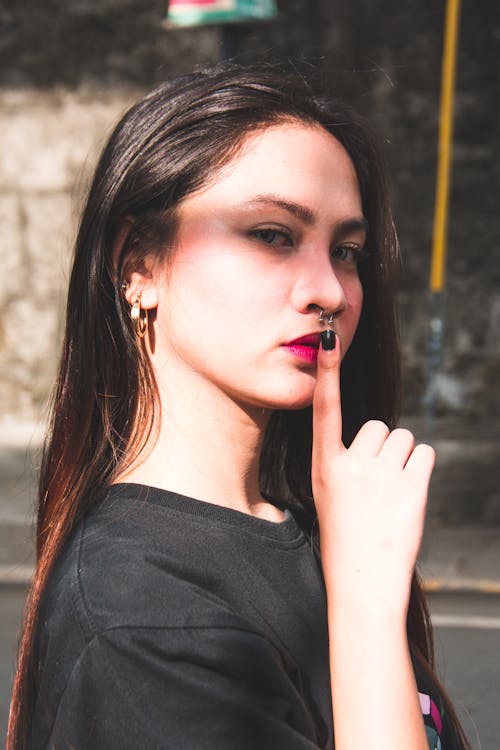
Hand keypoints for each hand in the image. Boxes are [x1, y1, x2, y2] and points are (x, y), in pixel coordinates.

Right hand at [312, 333, 434, 617]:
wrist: (362, 587)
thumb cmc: (347, 543)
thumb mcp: (332, 499)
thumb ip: (349, 465)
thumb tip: (383, 438)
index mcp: (324, 468)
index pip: (325, 411)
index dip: (329, 374)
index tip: (329, 340)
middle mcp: (350, 465)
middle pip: (379, 427)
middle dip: (385, 449)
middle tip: (378, 486)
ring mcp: (380, 475)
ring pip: (405, 439)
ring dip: (405, 460)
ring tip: (393, 496)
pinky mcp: (411, 487)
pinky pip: (426, 454)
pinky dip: (422, 470)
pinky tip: (410, 497)